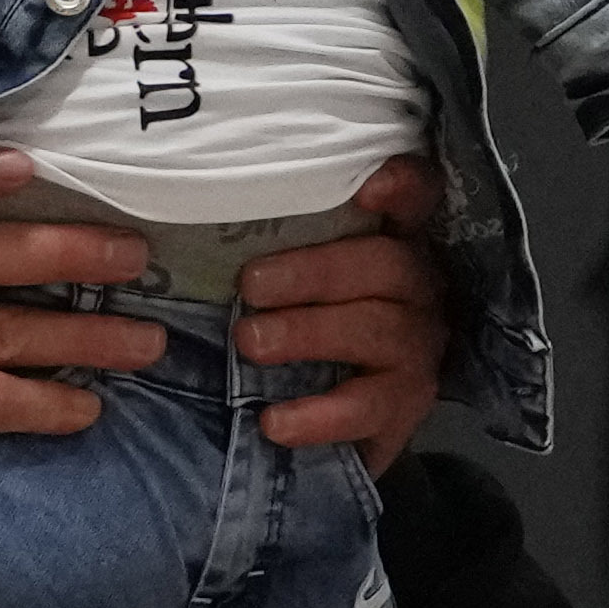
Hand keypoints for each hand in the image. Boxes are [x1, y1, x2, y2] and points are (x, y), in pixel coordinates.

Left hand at [234, 155, 453, 460]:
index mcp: (392, 242)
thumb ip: (272, 242)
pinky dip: (318, 415)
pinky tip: (274, 420)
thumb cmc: (297, 322)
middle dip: (314, 271)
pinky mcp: (404, 407)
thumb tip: (191, 218)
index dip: (403, 187)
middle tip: (250, 285)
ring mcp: (416, 348)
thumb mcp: (287, 277)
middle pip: (386, 264)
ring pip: (378, 329)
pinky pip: (366, 408)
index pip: (418, 197)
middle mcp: (416, 289)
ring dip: (308, 332)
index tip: (366, 189)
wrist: (327, 420)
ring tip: (249, 342)